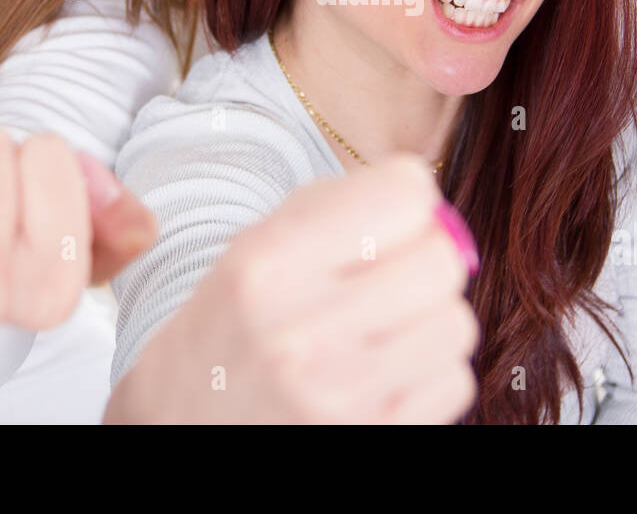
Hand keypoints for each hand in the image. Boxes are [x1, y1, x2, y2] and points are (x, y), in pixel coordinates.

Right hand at [107, 155, 479, 423]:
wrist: (180, 432)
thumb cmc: (228, 332)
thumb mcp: (252, 251)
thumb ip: (336, 208)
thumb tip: (422, 195)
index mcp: (267, 268)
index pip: (405, 194)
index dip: (407, 198)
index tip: (390, 214)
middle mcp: (302, 336)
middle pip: (441, 261)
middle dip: (423, 259)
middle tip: (388, 276)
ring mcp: (341, 400)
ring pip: (456, 324)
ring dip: (429, 321)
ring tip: (382, 331)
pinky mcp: (375, 440)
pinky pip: (455, 383)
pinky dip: (429, 376)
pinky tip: (384, 375)